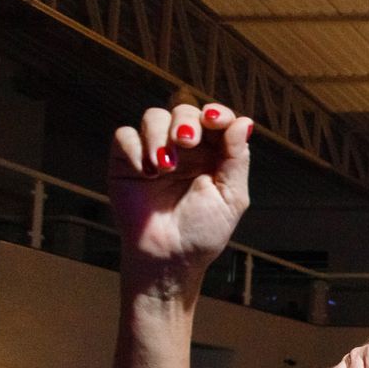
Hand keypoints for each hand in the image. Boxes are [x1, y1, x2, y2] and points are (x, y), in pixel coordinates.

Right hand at [110, 102, 253, 297]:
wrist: (170, 257)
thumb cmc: (203, 231)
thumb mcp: (231, 197)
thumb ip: (237, 159)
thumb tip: (243, 122)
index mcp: (214, 154)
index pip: (214, 119)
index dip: (215, 113)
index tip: (214, 119)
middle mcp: (185, 149)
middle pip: (183, 110)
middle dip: (186, 121)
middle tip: (186, 142)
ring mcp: (154, 152)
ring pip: (154, 116)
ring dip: (160, 133)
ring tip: (165, 166)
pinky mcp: (126, 162)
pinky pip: (125, 135)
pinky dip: (135, 147)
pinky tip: (146, 171)